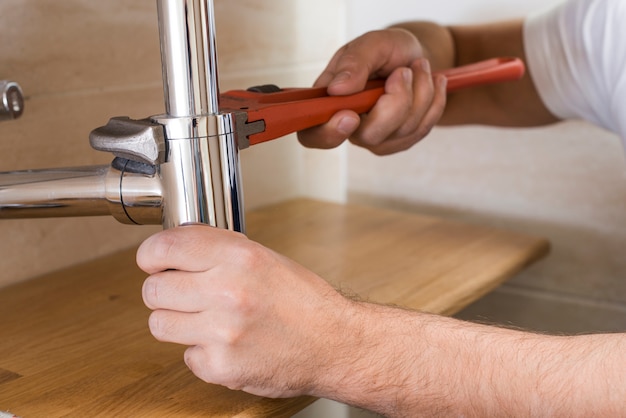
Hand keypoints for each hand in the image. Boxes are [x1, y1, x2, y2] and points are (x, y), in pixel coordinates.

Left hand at [136, 225, 356, 397]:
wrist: (335, 344)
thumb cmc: (304, 301)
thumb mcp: (266, 258)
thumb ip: (220, 251)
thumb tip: (176, 247)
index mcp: (239, 257)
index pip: (165, 248)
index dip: (151, 254)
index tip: (152, 261)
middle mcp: (228, 292)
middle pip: (153, 290)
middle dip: (164, 292)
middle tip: (182, 295)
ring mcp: (223, 333)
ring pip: (159, 324)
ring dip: (177, 322)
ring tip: (204, 320)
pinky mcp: (222, 367)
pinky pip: (186, 356)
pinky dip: (202, 352)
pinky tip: (226, 344)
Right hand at [297, 28, 447, 154]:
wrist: (415, 57)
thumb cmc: (387, 51)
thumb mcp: (371, 44)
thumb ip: (354, 63)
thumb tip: (337, 89)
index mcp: (328, 103)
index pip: (312, 134)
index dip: (328, 133)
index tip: (350, 115)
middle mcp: (349, 127)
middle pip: (370, 135)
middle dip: (397, 101)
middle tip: (403, 71)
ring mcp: (376, 138)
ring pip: (403, 131)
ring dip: (420, 92)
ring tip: (418, 67)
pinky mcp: (401, 141)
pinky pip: (422, 129)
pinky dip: (434, 101)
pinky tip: (432, 83)